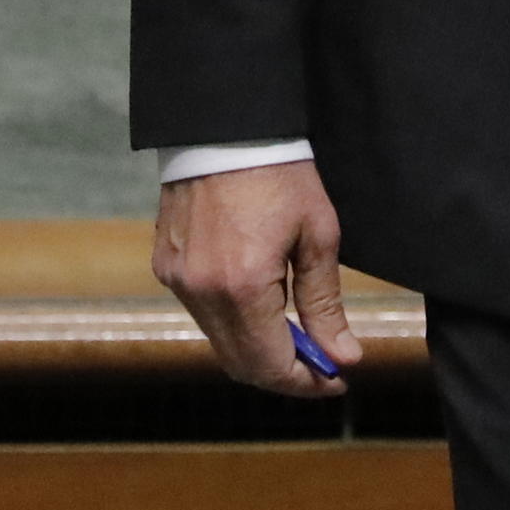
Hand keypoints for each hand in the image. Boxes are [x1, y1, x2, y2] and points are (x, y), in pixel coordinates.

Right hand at [152, 158, 355, 397]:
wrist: (224, 125)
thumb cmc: (279, 171)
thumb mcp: (317, 235)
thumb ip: (325, 304)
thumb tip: (343, 356)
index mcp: (242, 286)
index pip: (271, 365)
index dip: (306, 383)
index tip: (336, 380)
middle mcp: (201, 292)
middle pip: (241, 365)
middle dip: (284, 374)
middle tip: (322, 364)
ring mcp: (177, 280)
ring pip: (220, 342)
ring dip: (259, 349)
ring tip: (297, 331)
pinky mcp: (167, 265)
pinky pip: (202, 314)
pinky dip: (234, 323)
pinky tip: (262, 304)